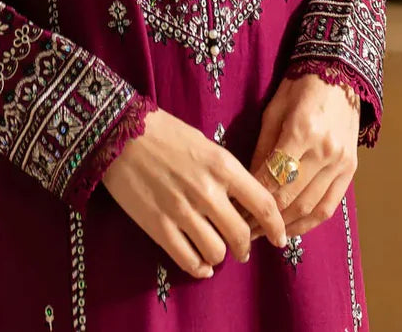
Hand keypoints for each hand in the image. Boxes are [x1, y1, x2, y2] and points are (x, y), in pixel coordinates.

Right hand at [101, 105, 288, 278]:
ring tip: (215, 251)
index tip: (281, 237)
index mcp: (222, 165)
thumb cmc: (165, 133)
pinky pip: (188, 260)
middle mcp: (207, 191)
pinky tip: (200, 264)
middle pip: (241, 235)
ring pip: (217, 251)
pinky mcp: (159, 226)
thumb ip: (226, 174)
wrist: (120, 133)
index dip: (276, 226)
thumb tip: (242, 204)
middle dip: (245, 247)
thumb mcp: (205, 145)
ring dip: (220, 255)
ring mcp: (182, 211)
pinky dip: (199, 267)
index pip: (263, 204)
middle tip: (242, 249)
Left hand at [243, 72, 359, 238]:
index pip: (272, 178)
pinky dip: (310, 223)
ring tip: (264, 234)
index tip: (235, 212)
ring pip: (310, 208)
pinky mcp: (351, 170)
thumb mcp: (274, 110)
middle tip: (244, 230)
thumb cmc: (300, 86)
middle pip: (290, 198)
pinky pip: (330, 206)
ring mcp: (341, 163)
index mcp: (301, 131)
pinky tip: (292, 229)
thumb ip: (263, 148)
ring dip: (286, 226)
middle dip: (265, 219)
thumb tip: (248, 183)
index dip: (252, 200)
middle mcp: (324, 151)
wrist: (340, 73)